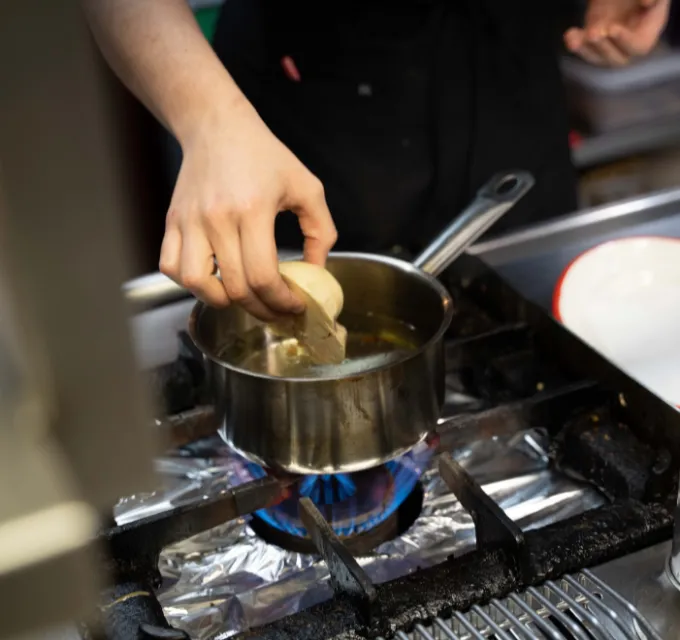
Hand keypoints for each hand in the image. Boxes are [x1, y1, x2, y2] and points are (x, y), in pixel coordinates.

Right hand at [159, 99, 336, 319]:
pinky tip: (214, 279)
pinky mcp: (172, 221)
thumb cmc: (264, 155)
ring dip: (222, 302)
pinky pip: (171, 267)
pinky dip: (191, 283)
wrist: (217, 126)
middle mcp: (216, 218)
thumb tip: (316, 271)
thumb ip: (320, 231)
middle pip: (235, 287)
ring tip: (243, 298)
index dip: (281, 301)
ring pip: (197, 284)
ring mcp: (189, 221)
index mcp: (253, 210)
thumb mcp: (307, 187)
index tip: (294, 306)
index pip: (263, 276)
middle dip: (261, 309)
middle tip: (277, 310)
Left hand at [564, 0, 669, 66]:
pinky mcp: (593, 46)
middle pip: (616, 58)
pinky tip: (570, 34)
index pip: (638, 46)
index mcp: (647, 34)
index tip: (612, 29)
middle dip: (603, 47)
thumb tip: (647, 2)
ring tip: (574, 37)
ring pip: (597, 58)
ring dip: (585, 49)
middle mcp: (628, 48)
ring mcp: (609, 49)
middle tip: (593, 33)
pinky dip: (576, 44)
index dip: (625, 41)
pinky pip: (584, 51)